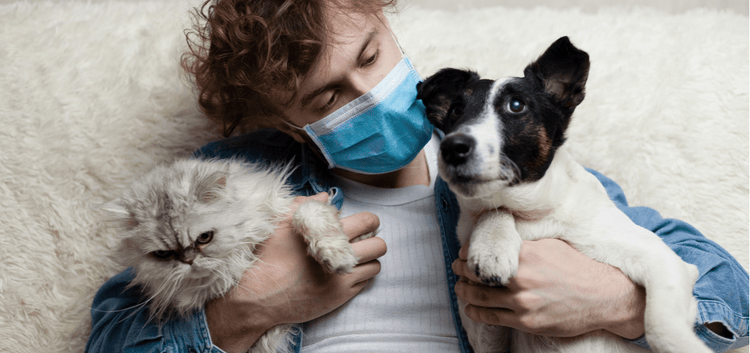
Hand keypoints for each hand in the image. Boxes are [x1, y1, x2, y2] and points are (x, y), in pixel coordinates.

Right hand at [206, 193, 385, 352]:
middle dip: (374, 239)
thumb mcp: (281, 225)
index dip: (369, 220)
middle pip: (379, 245)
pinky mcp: (340, 297)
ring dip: (368, 259)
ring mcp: (342, 279)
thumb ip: (305, 206)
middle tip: (363, 240)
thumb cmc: (267, 258)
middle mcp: (340, 258)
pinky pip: (364, 283)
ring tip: (355, 256)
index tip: (364, 223)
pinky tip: (343, 271)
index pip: (367, 221)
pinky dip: (359, 275)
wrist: (257, 297)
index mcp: (328, 235)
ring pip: (375, 265)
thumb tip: (325, 197)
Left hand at [452, 238, 645, 339]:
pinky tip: (469, 307)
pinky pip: (492, 317)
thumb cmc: (578, 266)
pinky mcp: (526, 321)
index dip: (469, 251)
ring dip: (464, 290)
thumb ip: (525, 241)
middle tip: (456, 266)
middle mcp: (521, 277)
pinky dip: (475, 311)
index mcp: (526, 254)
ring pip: (480, 296)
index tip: (464, 251)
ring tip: (458, 286)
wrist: (604, 296)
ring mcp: (523, 302)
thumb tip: (502, 231)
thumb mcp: (551, 244)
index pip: (485, 251)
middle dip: (462, 270)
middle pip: (478, 274)